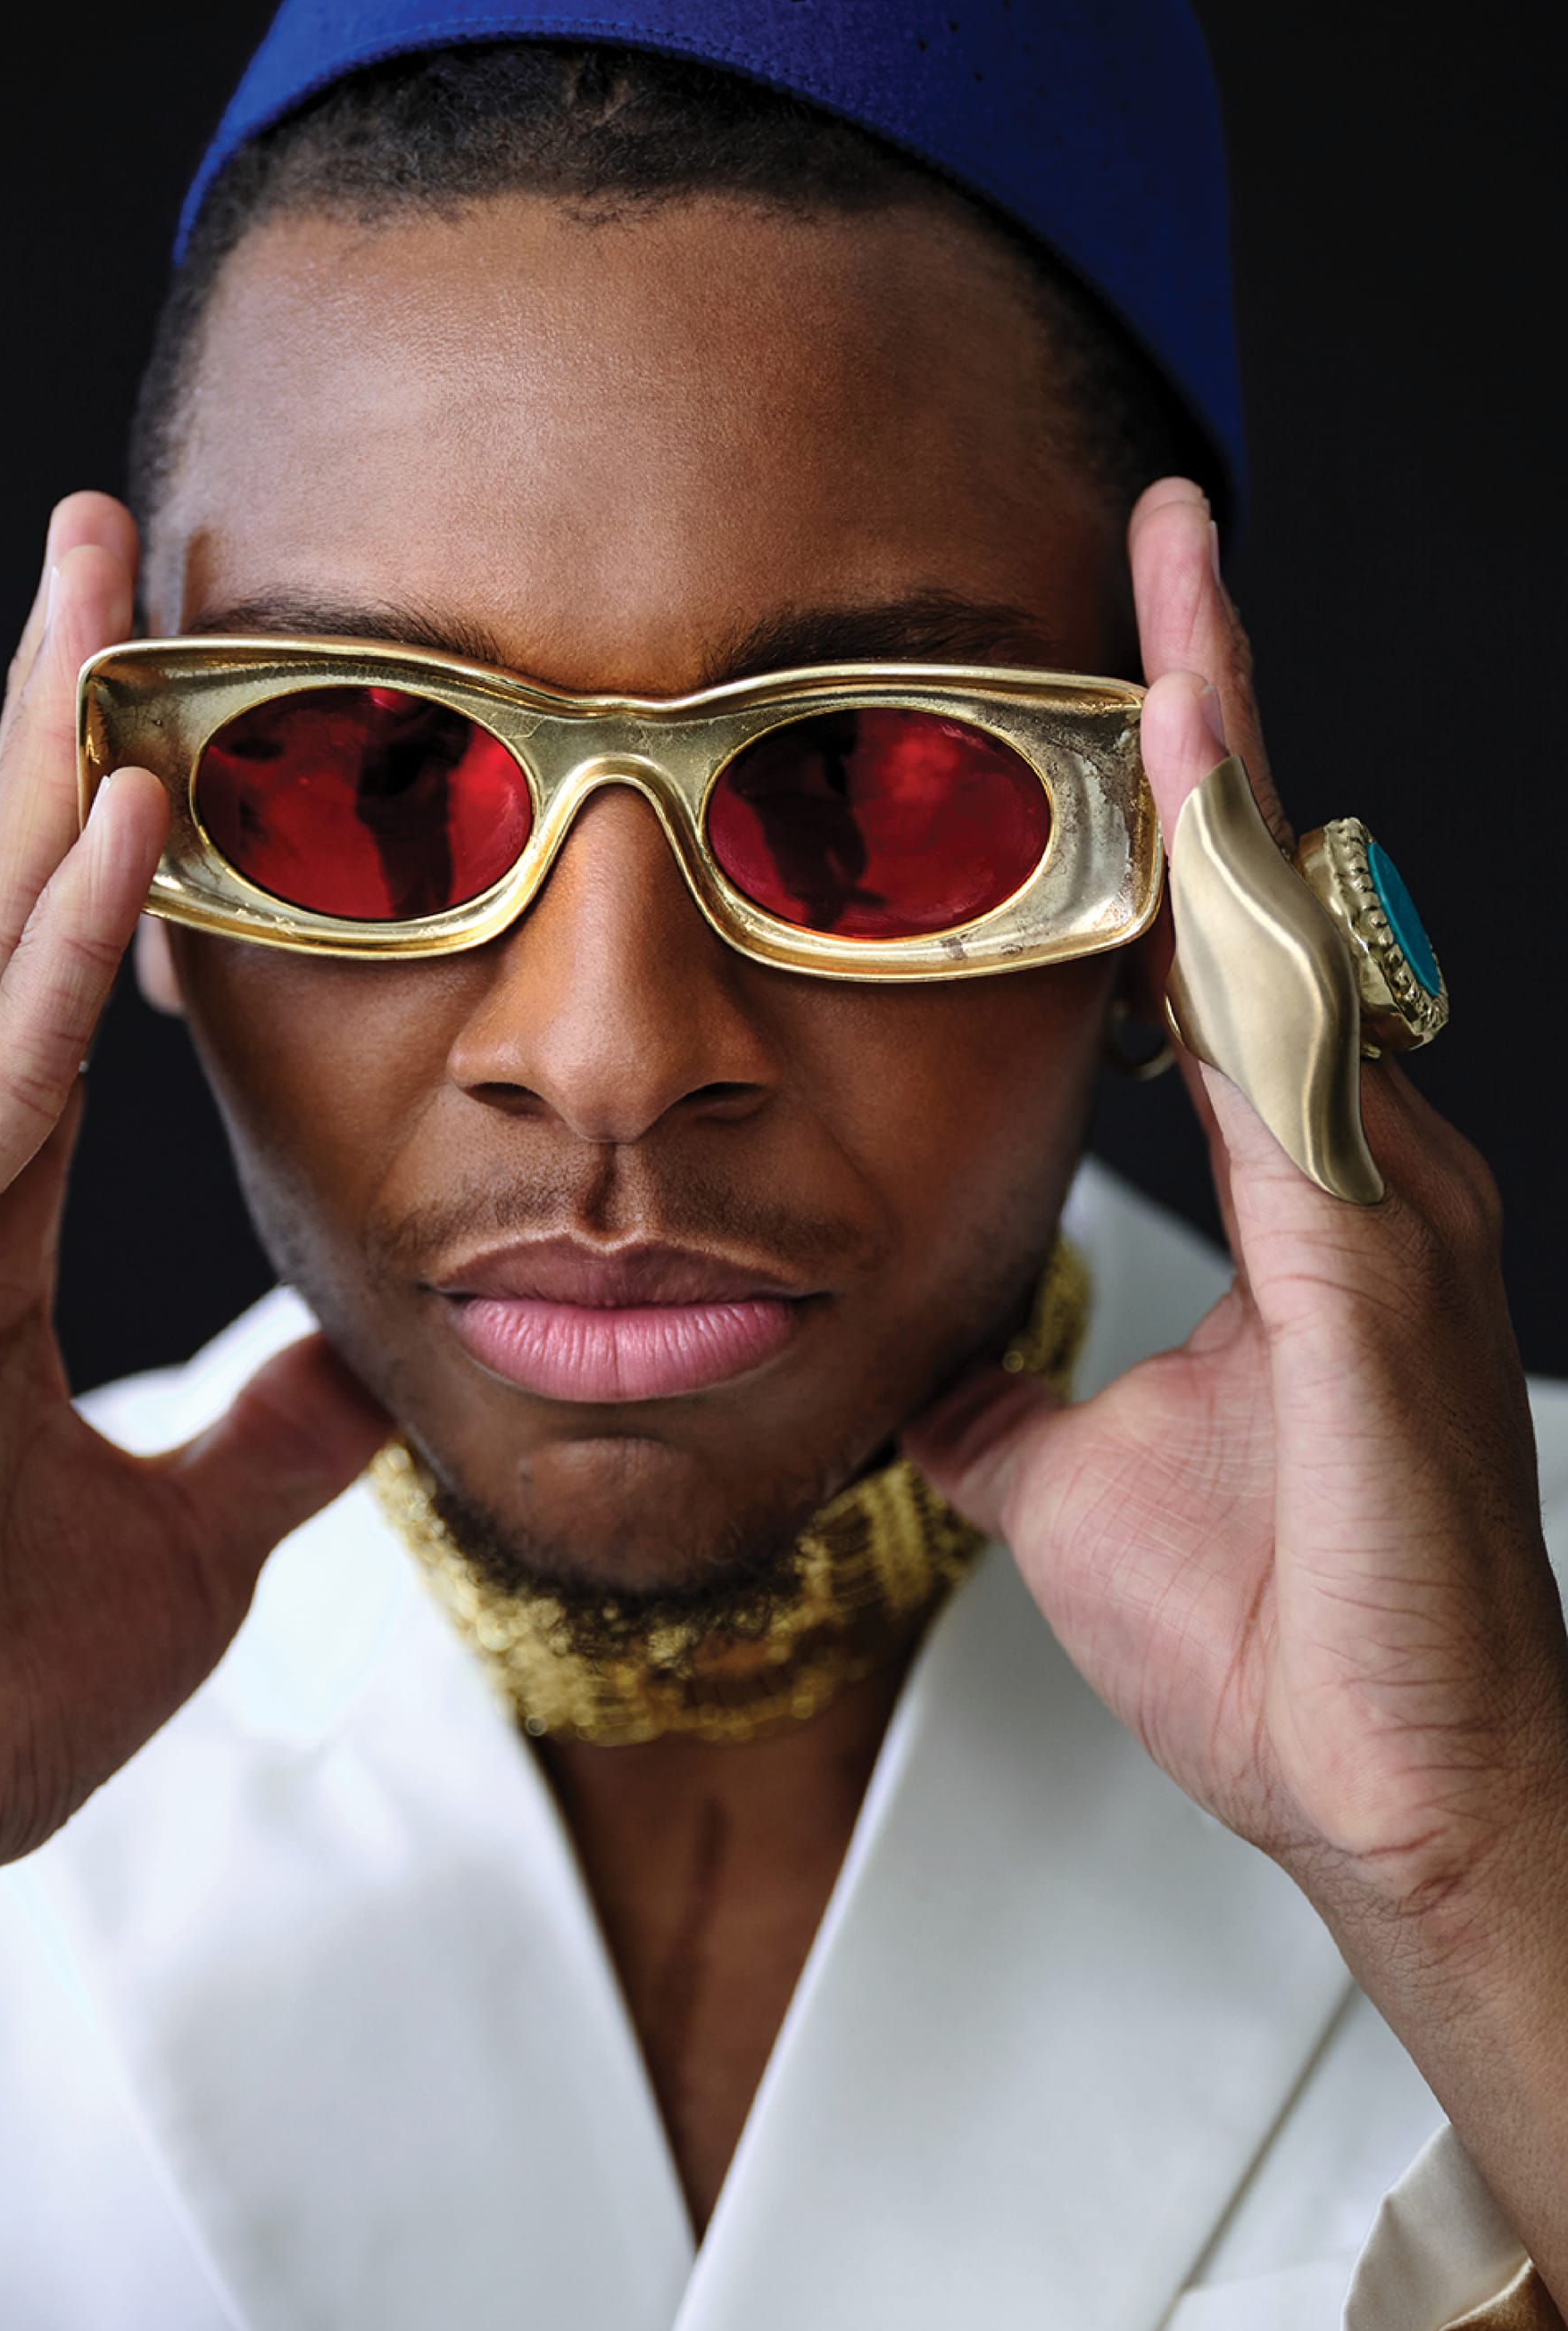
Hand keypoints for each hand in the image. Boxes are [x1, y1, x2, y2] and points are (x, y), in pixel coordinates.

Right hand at [0, 497, 388, 2241]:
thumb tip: (356, 1375)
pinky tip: (123, 841)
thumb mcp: (181, 1544)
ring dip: (48, 780)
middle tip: (104, 537)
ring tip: (107, 606)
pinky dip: (61, 972)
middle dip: (51, 720)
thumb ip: (261, 1441)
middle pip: (1, 914)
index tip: (168, 691)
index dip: (106, 828)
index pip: (59, 980)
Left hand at [908, 478, 1567, 2302]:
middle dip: (1216, 709)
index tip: (1118, 670)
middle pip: (1272, 894)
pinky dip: (1247, 911)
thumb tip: (934, 1380)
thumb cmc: (1288, 1637)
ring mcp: (1390, 1204)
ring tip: (1172, 591)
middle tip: (1162, 538)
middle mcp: (1363, 1165)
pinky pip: (1295, 1041)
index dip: (1173, 810)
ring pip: (1295, 931)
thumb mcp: (1078, 1491)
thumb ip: (1010, 1406)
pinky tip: (1204, 794)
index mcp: (1301, 1194)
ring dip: (1229, 759)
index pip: (1216, 952)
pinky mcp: (1381, 1270)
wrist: (1397, 1792)